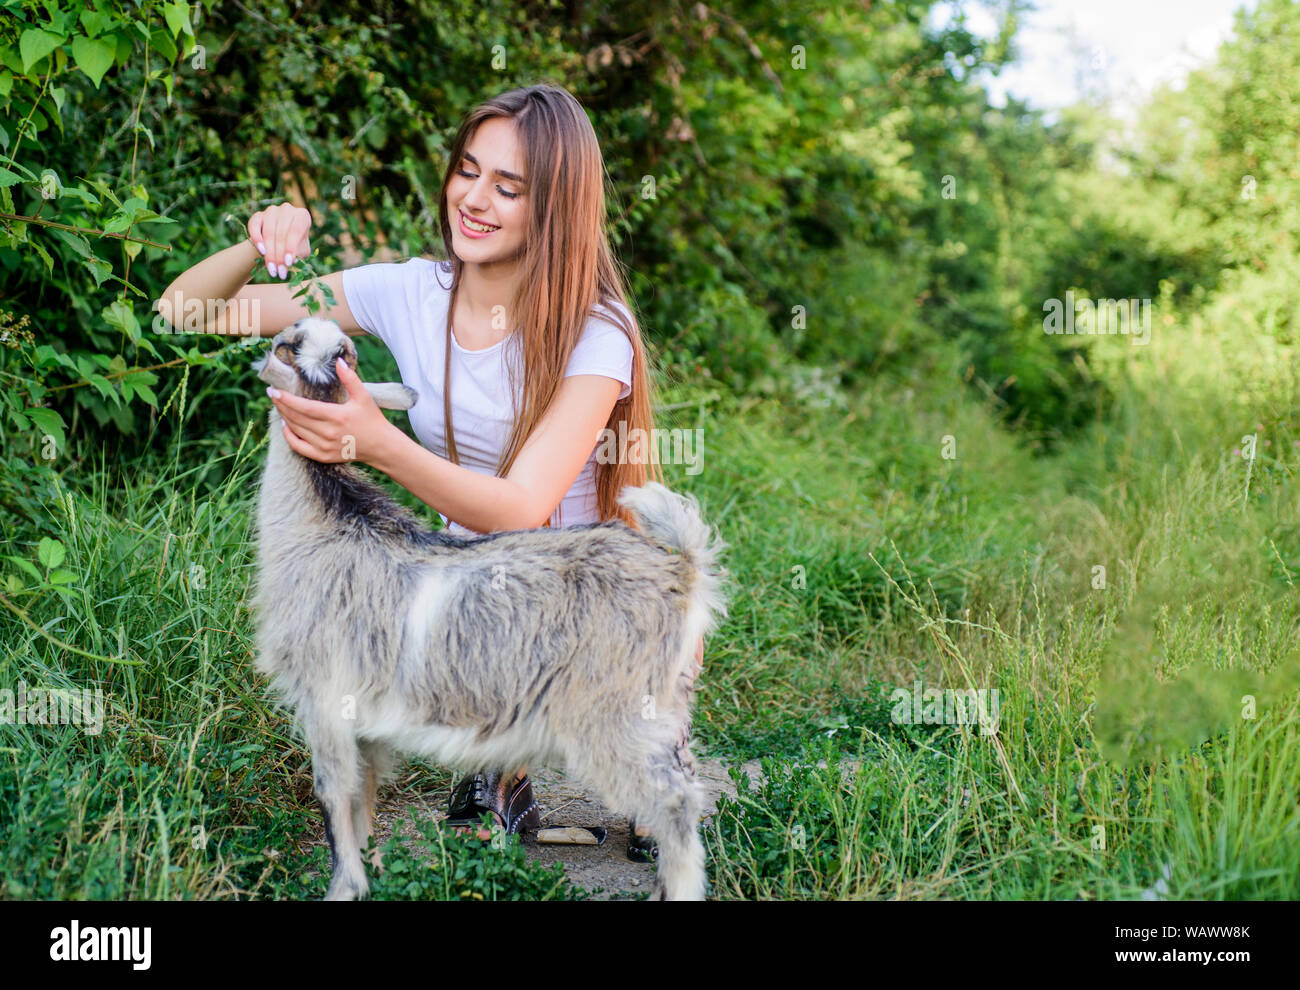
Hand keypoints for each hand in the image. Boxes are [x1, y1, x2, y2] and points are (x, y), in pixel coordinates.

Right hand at [248, 203, 312, 280]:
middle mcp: (287, 209)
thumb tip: (292, 260)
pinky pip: (254, 226)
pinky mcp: (257, 215)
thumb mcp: (301, 251)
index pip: (296, 231)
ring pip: (269, 232)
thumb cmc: (294, 247)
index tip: (288, 264)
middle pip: (282, 234)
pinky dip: (257, 239)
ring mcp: (271, 211)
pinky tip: (261, 252)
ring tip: (272, 269)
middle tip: (279, 273)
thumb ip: (299, 254)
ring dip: (269, 253)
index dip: (291, 248)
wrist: (277, 242)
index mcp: (302, 216)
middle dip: (279, 256)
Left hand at [270, 358, 393, 465]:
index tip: (274, 391)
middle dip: (281, 405)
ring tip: (279, 406)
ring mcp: (324, 446)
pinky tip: (286, 425)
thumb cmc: (372, 419)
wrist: (380, 446)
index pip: (304, 408)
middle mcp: (328, 433)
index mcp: (337, 417)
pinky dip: (289, 436)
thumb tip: (339, 361)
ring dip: (284, 417)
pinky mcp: (323, 456)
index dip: (286, 399)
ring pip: (295, 431)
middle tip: (272, 395)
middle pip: (296, 418)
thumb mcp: (364, 397)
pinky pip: (299, 447)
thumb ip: (350, 378)